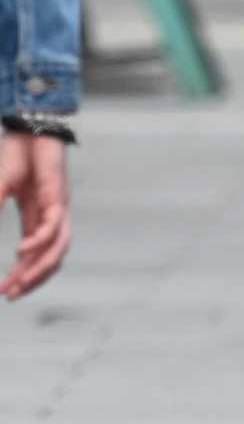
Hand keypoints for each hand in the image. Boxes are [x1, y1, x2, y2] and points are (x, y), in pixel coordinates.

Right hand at [0, 134, 69, 299]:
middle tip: (11, 294)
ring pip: (57, 249)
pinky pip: (52, 227)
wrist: (29, 129)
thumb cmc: (15, 156)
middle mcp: (50, 217)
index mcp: (35, 218)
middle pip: (48, 258)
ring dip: (39, 269)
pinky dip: (39, 242)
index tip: (3, 290)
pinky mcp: (59, 197)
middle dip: (30, 280)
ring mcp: (57, 208)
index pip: (31, 255)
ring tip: (20, 282)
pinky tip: (22, 250)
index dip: (19, 274)